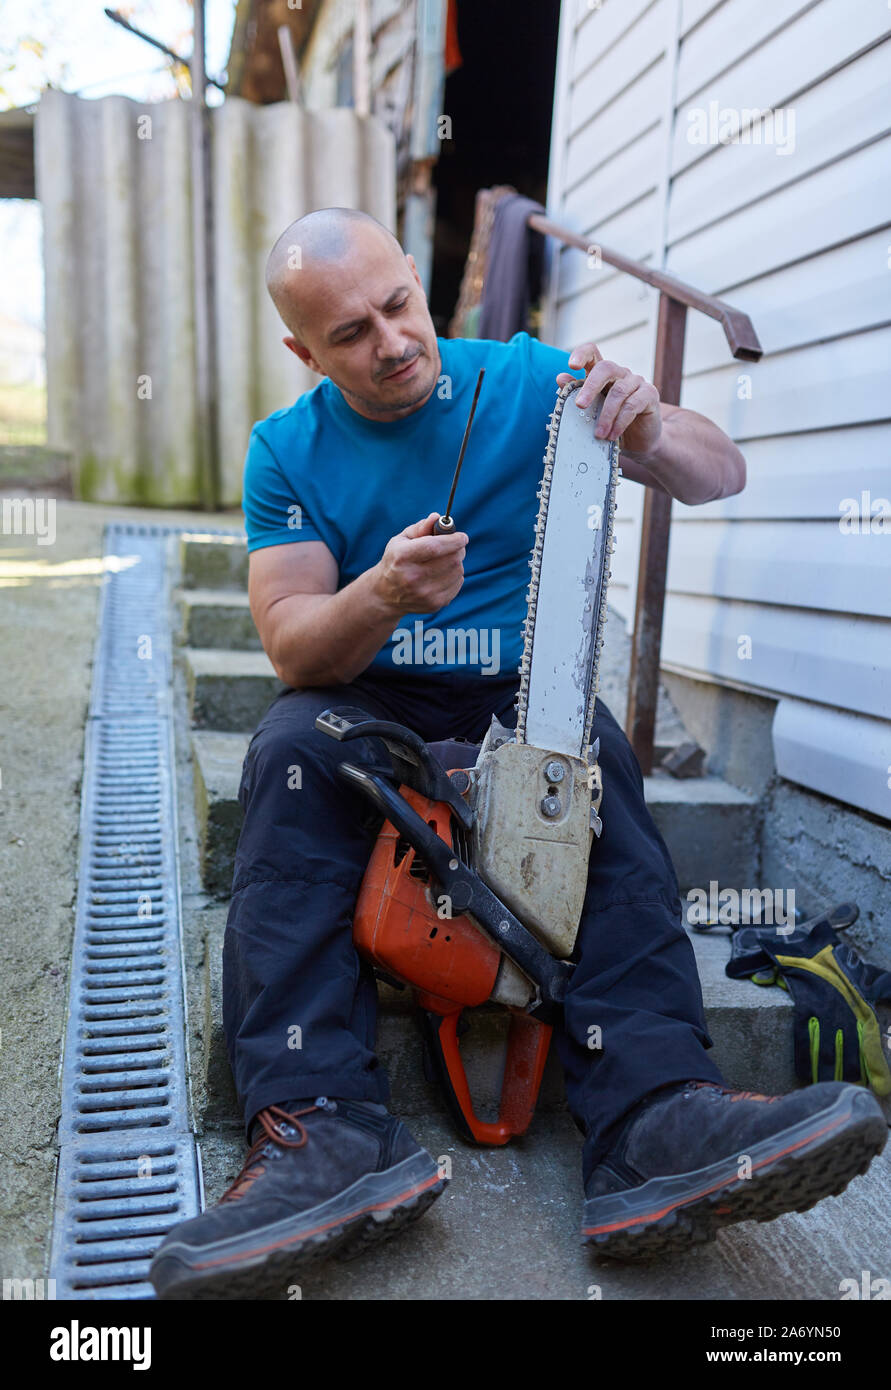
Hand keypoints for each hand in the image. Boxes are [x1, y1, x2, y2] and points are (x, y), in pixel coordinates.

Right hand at [373, 512, 467, 614]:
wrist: (386, 594)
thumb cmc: (396, 561)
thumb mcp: (401, 540)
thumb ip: (420, 528)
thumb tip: (437, 517)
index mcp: (402, 557)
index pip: (435, 547)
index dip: (453, 540)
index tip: (462, 536)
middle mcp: (412, 577)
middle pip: (451, 559)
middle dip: (457, 549)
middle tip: (454, 546)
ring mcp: (424, 594)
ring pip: (457, 571)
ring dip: (456, 562)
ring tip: (444, 561)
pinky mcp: (434, 604)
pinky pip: (458, 584)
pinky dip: (455, 576)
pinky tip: (443, 574)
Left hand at [557, 342, 662, 456]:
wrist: (638, 442)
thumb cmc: (610, 424)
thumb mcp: (591, 412)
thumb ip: (576, 395)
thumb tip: (560, 378)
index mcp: (603, 375)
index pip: (592, 353)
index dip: (582, 354)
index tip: (572, 366)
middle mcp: (620, 374)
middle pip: (606, 368)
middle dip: (591, 387)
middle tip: (580, 406)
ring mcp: (637, 382)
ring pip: (619, 391)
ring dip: (606, 415)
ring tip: (598, 434)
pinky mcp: (650, 395)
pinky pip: (633, 405)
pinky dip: (620, 422)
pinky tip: (612, 435)